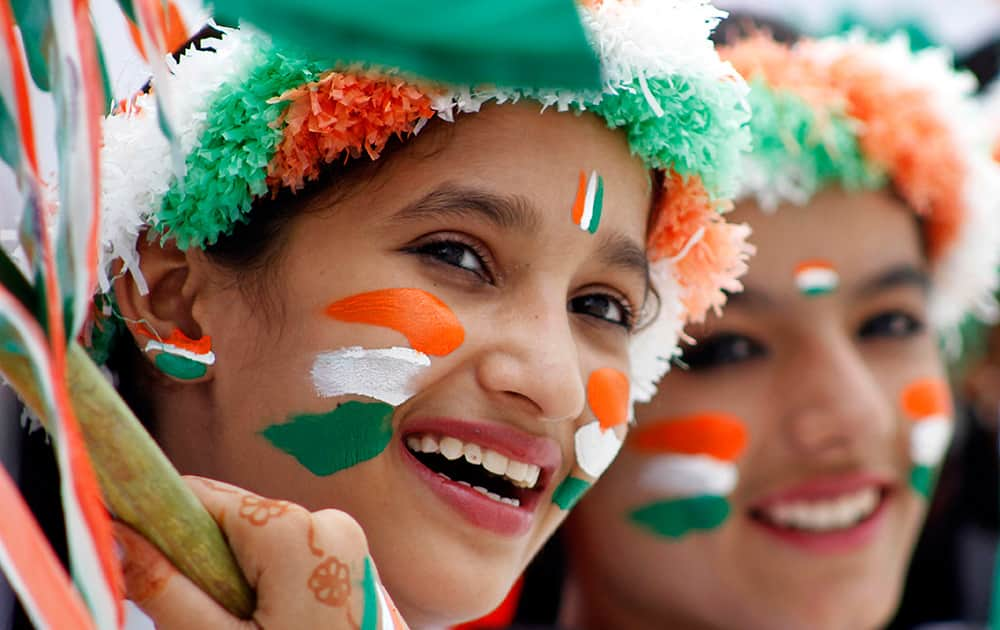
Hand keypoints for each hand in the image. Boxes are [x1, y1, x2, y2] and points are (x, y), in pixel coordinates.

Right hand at [116, 476, 406, 628]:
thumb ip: (165, 590)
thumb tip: (117, 535)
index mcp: (295, 532)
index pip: (203, 497)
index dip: (157, 518)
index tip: (123, 538)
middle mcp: (327, 522)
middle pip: (232, 520)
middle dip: (199, 560)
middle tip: (195, 619)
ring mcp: (346, 543)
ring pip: (259, 542)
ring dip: (231, 577)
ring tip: (240, 628)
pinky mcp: (351, 565)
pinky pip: (291, 557)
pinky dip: (265, 584)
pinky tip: (267, 625)